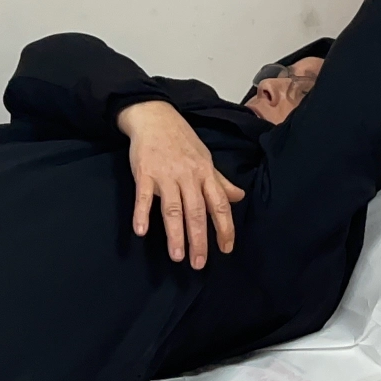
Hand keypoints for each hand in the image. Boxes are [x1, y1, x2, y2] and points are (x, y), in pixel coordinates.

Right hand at [116, 100, 245, 268]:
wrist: (154, 116)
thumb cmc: (182, 140)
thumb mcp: (204, 158)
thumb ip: (220, 181)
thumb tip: (239, 197)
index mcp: (205, 173)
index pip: (219, 204)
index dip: (224, 227)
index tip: (226, 249)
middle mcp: (188, 176)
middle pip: (196, 211)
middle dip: (199, 239)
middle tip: (199, 263)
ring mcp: (166, 175)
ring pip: (172, 208)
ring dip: (175, 233)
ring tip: (177, 256)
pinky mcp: (144, 173)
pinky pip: (143, 196)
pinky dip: (142, 213)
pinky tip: (141, 231)